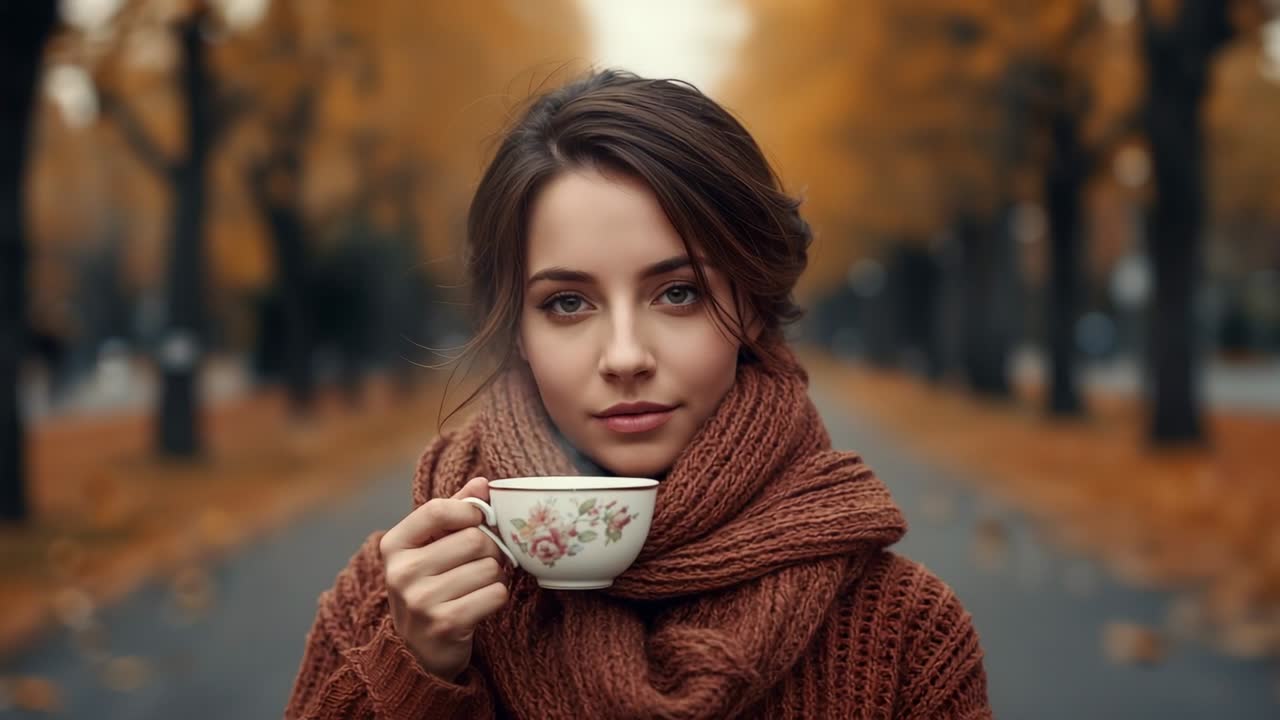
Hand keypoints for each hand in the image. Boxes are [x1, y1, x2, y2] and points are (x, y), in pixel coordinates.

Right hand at [379, 476, 510, 681]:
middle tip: (484, 560)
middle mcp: (401, 573)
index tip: (478, 520)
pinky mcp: (445, 624)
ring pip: (489, 567)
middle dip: (490, 548)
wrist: (420, 652)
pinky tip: (482, 603)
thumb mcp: (431, 547)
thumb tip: (482, 482)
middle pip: (474, 538)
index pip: (437, 509)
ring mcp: (420, 601)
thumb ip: (455, 511)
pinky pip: (496, 593)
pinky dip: (498, 596)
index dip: (469, 511)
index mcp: (394, 545)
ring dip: (496, 574)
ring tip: (479, 584)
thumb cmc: (431, 587)